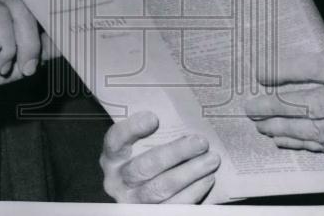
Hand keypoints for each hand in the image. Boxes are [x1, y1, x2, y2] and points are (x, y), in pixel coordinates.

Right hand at [100, 111, 220, 202]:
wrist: (142, 193)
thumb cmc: (146, 160)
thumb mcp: (140, 146)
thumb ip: (152, 134)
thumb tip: (182, 117)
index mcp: (113, 157)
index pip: (116, 139)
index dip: (132, 129)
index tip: (154, 118)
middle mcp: (117, 180)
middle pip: (144, 167)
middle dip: (175, 153)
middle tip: (200, 142)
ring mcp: (132, 201)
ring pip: (160, 188)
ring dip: (189, 173)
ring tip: (211, 160)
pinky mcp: (148, 214)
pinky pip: (172, 207)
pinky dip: (192, 193)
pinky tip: (206, 179)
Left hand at [244, 50, 323, 161]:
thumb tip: (303, 33)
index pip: (318, 68)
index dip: (286, 71)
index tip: (261, 72)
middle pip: (312, 106)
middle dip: (276, 106)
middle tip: (250, 105)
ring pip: (317, 132)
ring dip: (285, 129)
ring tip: (261, 124)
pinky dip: (306, 144)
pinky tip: (286, 139)